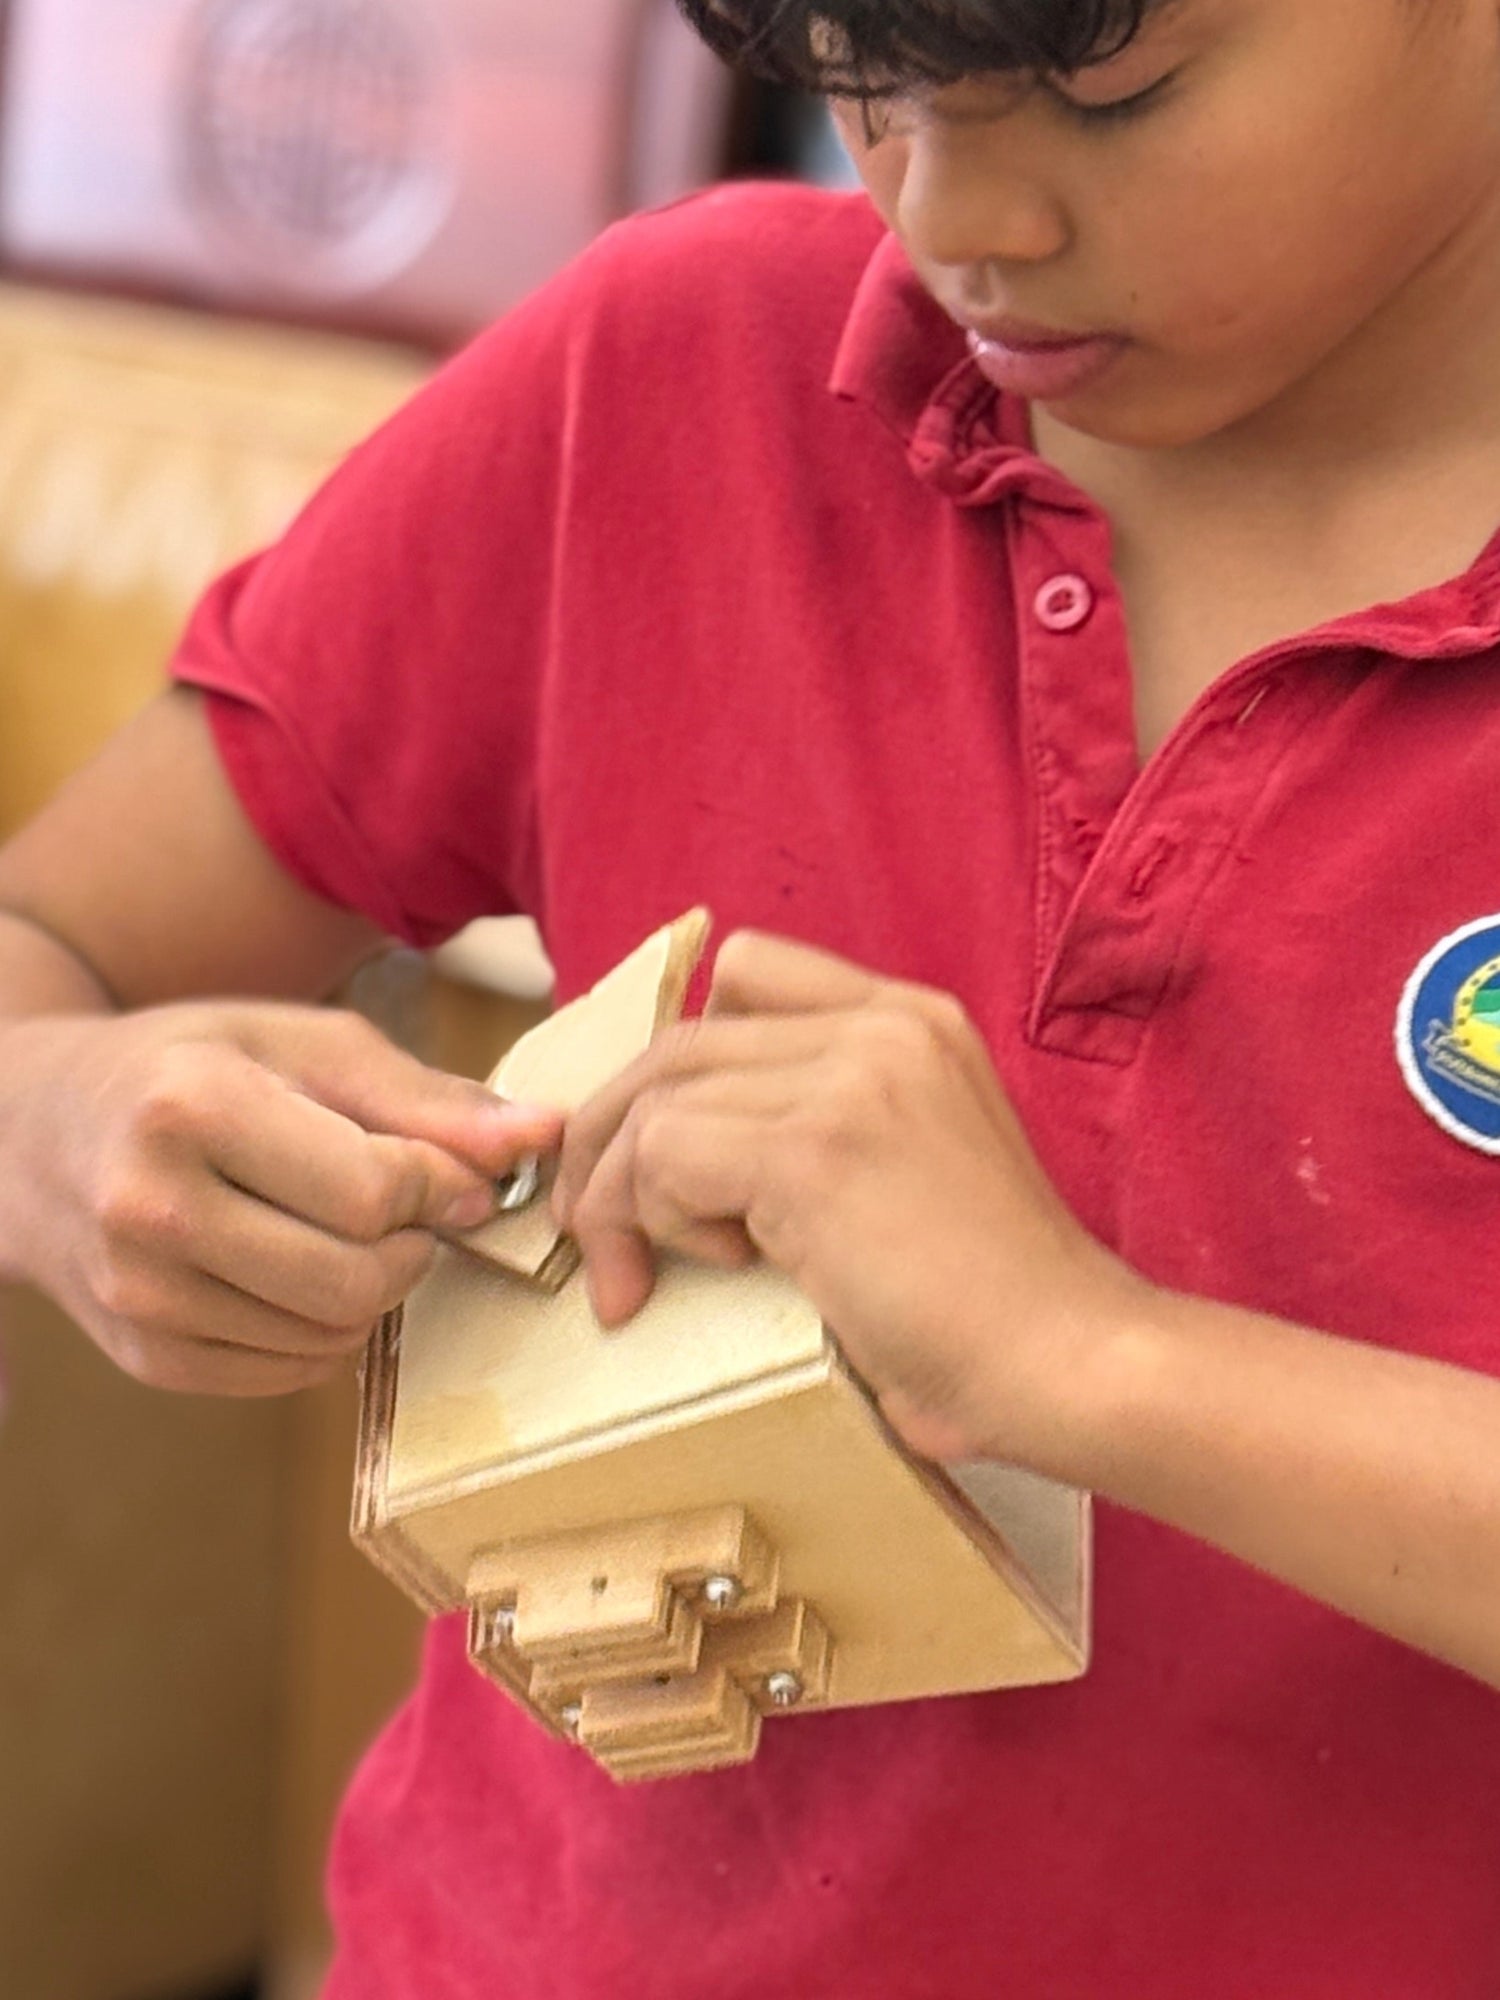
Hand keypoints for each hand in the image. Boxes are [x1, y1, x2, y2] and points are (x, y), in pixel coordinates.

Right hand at [1, 1001, 561, 1395]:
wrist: (35, 1131)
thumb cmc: (194, 1068)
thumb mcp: (304, 1044)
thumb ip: (427, 1098)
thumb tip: (542, 1138)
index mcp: (191, 1108)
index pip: (375, 1190)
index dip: (444, 1187)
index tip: (456, 1173)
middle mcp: (149, 1208)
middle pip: (357, 1276)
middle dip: (415, 1247)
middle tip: (412, 1209)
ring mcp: (138, 1295)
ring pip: (332, 1334)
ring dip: (376, 1291)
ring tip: (350, 1232)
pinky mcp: (145, 1355)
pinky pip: (291, 1373)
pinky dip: (326, 1330)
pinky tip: (302, 1271)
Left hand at [552, 932, 1141, 1467]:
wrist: (1070, 1362)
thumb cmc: (989, 1304)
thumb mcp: (912, 1169)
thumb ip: (823, 1123)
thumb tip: (672, 1147)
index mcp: (912, 1020)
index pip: (748, 972)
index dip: (679, 1058)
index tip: (656, 1147)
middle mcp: (882, 1027)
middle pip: (680, 1040)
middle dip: (610, 1136)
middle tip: (593, 1230)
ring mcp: (852, 1078)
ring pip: (658, 1097)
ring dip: (622, 1195)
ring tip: (643, 1275)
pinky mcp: (817, 1149)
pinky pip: (665, 1154)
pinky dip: (656, 1220)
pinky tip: (724, 1269)